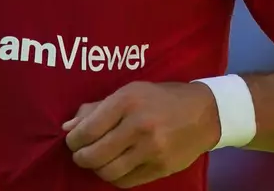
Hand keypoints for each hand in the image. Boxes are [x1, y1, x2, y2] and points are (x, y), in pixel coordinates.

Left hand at [63, 81, 220, 187]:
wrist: (205, 112)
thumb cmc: (162, 98)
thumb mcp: (131, 92)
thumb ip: (98, 108)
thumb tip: (68, 127)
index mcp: (128, 101)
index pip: (87, 130)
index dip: (73, 140)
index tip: (73, 141)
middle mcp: (139, 125)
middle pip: (94, 155)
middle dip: (81, 157)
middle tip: (82, 154)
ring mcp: (151, 149)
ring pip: (108, 172)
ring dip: (97, 169)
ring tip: (99, 161)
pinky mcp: (161, 167)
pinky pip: (126, 181)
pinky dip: (115, 177)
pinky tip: (117, 167)